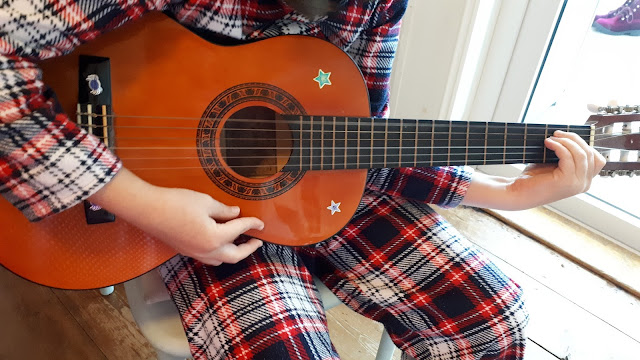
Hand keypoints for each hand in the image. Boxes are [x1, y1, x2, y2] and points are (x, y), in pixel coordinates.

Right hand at [89, 168, 263, 265]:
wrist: (148, 210)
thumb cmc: (176, 203)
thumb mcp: (205, 202)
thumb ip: (223, 211)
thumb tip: (235, 214)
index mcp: (215, 237)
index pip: (240, 230)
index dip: (252, 224)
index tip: (260, 222)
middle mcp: (206, 250)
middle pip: (235, 256)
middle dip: (248, 249)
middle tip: (257, 241)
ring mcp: (195, 253)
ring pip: (221, 259)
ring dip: (234, 253)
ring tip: (241, 242)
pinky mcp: (186, 251)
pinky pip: (208, 257)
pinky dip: (219, 252)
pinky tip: (220, 242)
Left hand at [462, 130, 605, 210]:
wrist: (518, 192)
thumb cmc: (534, 178)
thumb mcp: (555, 164)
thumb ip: (568, 155)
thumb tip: (571, 136)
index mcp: (584, 181)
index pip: (597, 159)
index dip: (583, 144)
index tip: (566, 137)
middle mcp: (585, 184)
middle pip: (590, 153)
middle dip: (574, 139)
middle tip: (557, 134)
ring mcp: (577, 184)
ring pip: (581, 154)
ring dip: (566, 141)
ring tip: (551, 138)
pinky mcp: (566, 181)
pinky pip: (568, 156)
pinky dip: (559, 146)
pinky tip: (548, 143)